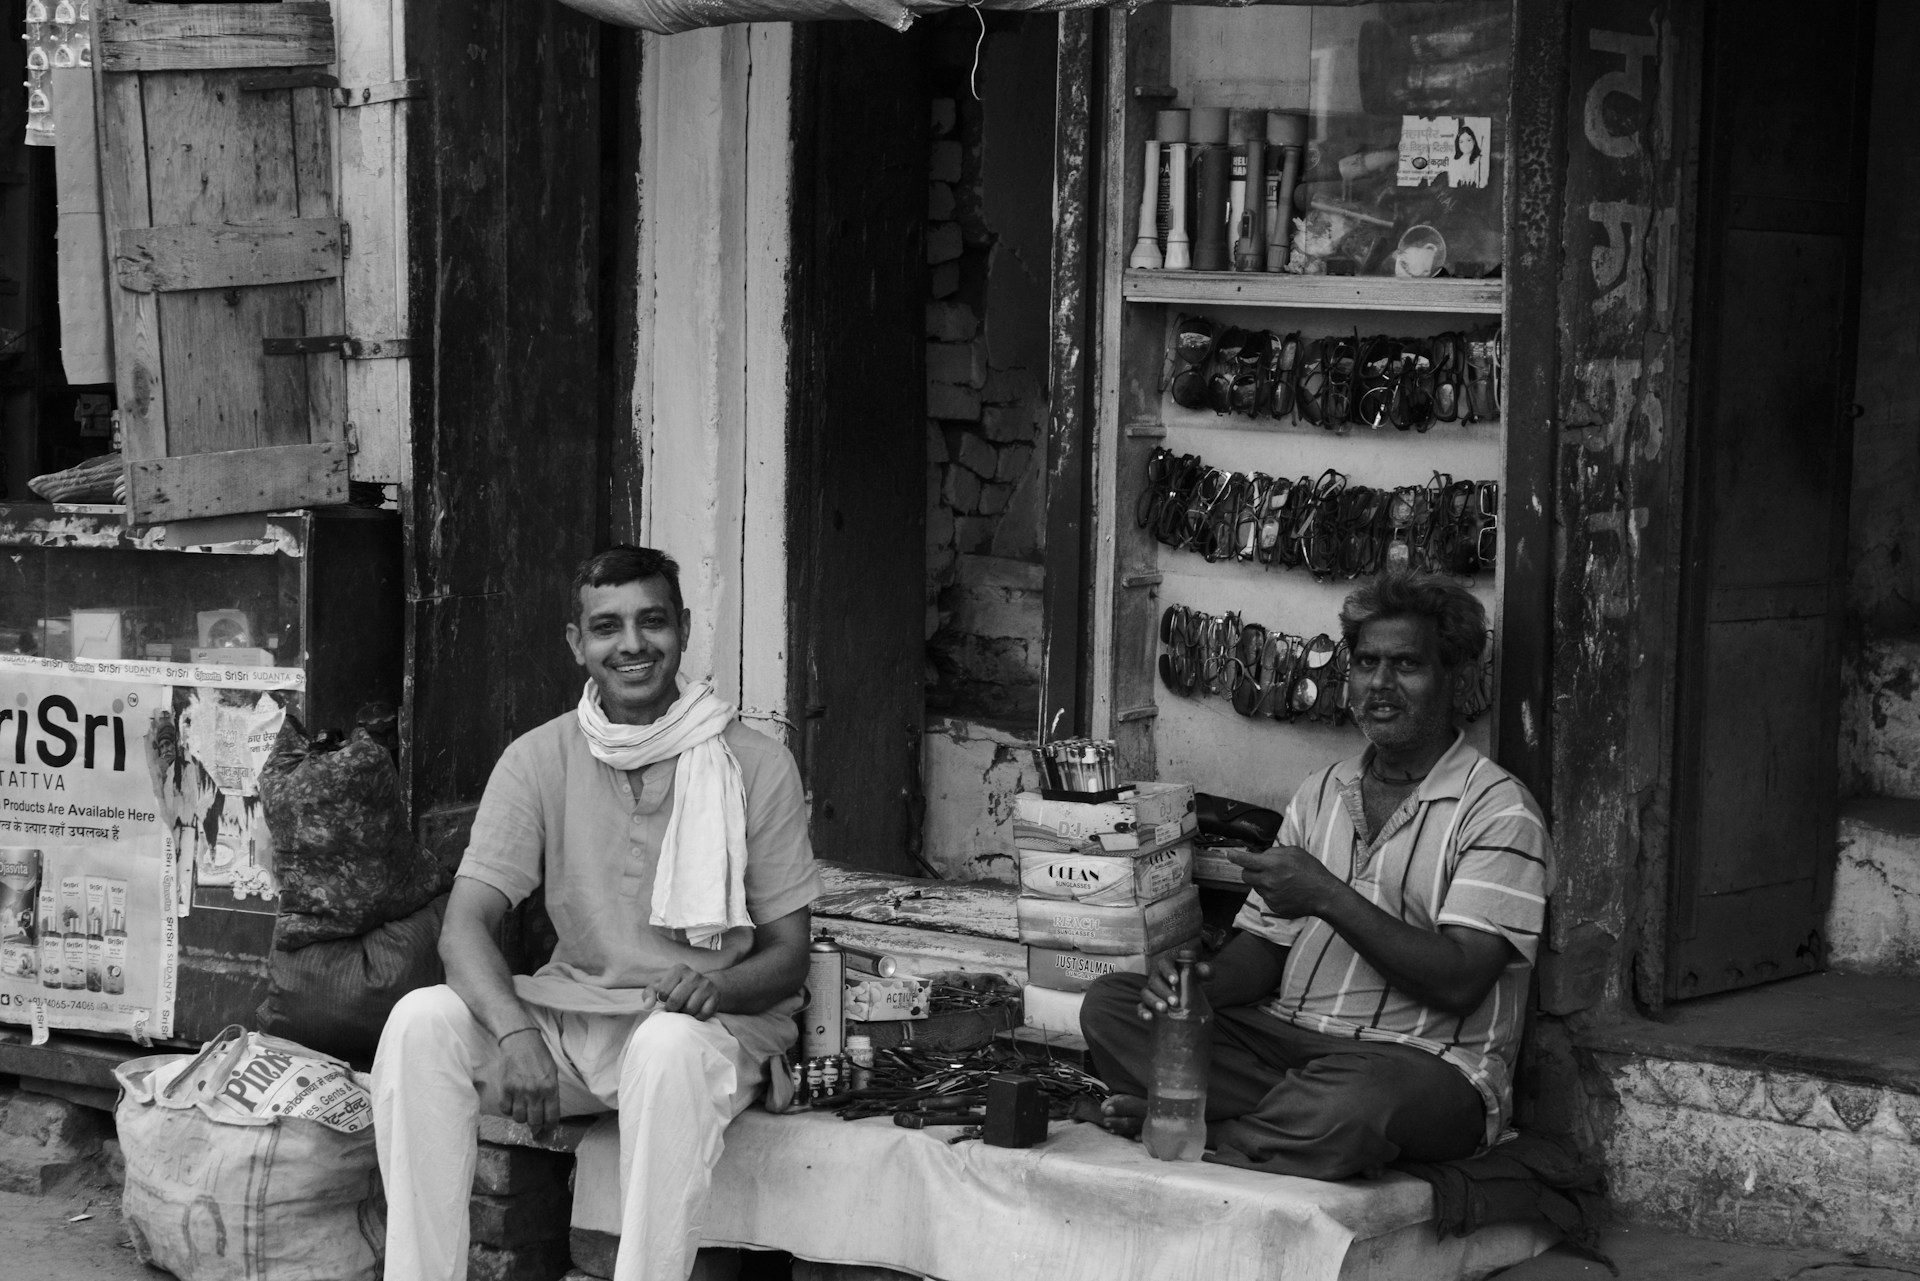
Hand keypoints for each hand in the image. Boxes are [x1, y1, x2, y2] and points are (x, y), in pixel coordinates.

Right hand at [494, 1028, 560, 1128]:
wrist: (520, 1041)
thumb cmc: (539, 1055)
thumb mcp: (552, 1072)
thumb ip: (551, 1092)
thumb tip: (548, 1112)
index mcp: (550, 1088)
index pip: (552, 1117)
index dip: (550, 1127)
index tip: (547, 1130)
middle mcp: (535, 1092)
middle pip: (534, 1122)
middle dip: (536, 1127)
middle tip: (535, 1127)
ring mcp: (519, 1091)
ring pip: (519, 1118)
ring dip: (521, 1117)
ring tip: (523, 1110)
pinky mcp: (505, 1089)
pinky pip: (505, 1110)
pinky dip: (508, 1110)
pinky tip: (512, 1104)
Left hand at [654, 964, 720, 1019]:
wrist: (704, 987)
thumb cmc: (677, 988)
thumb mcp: (661, 987)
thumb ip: (649, 993)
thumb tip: (647, 1006)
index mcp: (678, 969)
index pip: (663, 993)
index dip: (663, 1000)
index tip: (668, 998)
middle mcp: (694, 975)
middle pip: (675, 1002)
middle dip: (673, 1009)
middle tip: (677, 1006)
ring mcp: (706, 985)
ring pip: (689, 1009)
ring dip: (685, 1014)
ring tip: (687, 1007)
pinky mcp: (715, 996)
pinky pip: (702, 1015)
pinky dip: (697, 1017)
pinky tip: (697, 1011)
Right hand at [1134, 954, 1211, 1022]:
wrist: (1187, 994)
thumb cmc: (1193, 980)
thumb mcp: (1201, 974)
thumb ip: (1205, 970)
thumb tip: (1204, 971)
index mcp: (1167, 966)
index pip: (1164, 964)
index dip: (1168, 972)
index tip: (1175, 981)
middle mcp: (1156, 977)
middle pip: (1154, 980)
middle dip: (1164, 991)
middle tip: (1175, 1001)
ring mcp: (1150, 990)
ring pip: (1146, 993)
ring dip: (1153, 1001)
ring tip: (1164, 1009)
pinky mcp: (1147, 1004)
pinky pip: (1140, 1007)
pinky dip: (1142, 1012)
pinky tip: (1149, 1018)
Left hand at [1226, 844, 1344, 919]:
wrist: (1323, 895)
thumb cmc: (1311, 871)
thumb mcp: (1294, 852)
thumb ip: (1275, 852)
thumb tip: (1262, 854)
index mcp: (1272, 865)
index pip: (1245, 860)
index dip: (1235, 856)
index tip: (1229, 854)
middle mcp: (1268, 881)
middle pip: (1245, 876)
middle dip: (1249, 870)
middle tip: (1260, 869)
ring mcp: (1270, 896)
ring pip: (1255, 887)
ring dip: (1261, 882)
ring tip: (1280, 880)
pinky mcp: (1273, 907)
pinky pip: (1265, 897)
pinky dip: (1271, 893)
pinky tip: (1284, 891)